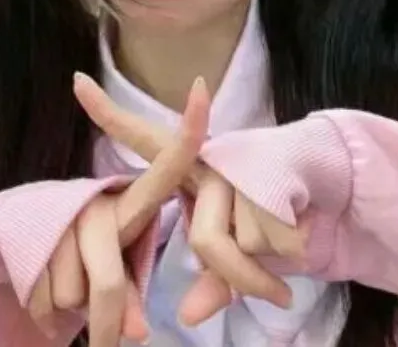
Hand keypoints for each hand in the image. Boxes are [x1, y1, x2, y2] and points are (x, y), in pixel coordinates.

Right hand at [27, 74, 208, 346]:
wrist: (28, 239)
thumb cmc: (97, 254)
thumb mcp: (122, 267)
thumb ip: (138, 295)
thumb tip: (136, 333)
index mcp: (135, 200)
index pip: (169, 160)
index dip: (190, 126)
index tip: (203, 87)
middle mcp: (101, 202)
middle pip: (109, 285)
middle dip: (108, 322)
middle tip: (112, 344)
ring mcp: (67, 217)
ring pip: (75, 299)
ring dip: (77, 316)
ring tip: (77, 293)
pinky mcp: (31, 236)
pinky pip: (45, 303)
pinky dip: (48, 317)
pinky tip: (50, 298)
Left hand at [76, 76, 304, 324]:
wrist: (320, 168)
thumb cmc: (267, 208)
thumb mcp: (234, 245)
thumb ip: (212, 280)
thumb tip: (188, 316)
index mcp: (190, 167)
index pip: (144, 138)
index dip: (109, 113)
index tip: (77, 81)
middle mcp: (207, 159)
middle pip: (208, 242)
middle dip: (247, 280)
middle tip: (278, 298)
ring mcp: (234, 162)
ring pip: (244, 245)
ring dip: (273, 266)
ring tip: (292, 247)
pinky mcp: (264, 167)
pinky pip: (270, 238)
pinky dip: (290, 251)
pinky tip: (304, 231)